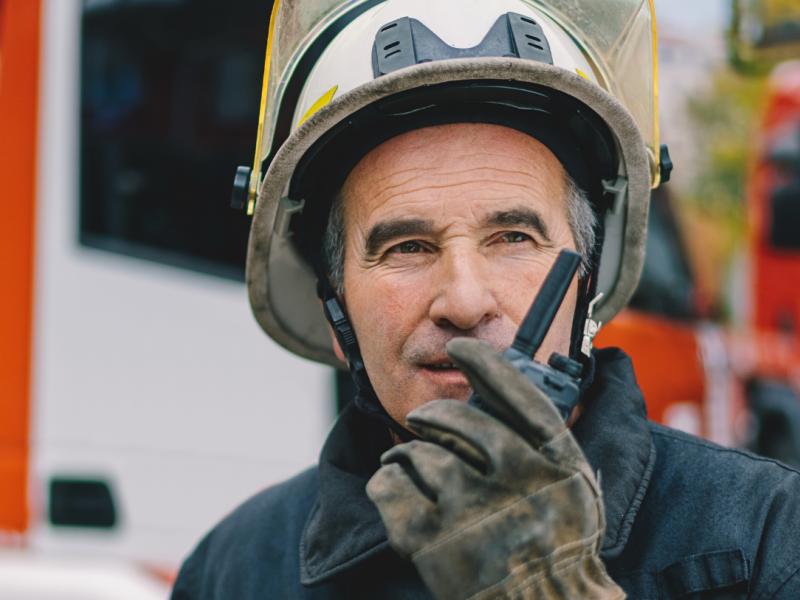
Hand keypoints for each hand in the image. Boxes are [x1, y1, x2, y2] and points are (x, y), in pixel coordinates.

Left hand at [367, 338, 624, 599]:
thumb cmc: (559, 541)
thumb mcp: (573, 482)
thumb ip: (543, 436)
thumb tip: (497, 383)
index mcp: (554, 461)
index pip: (516, 392)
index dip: (484, 362)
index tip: (460, 349)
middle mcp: (515, 479)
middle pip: (455, 419)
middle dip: (431, 414)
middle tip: (423, 420)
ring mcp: (472, 512)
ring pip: (418, 452)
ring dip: (406, 452)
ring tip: (409, 462)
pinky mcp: (434, 544)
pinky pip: (391, 489)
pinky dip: (387, 481)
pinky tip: (397, 486)